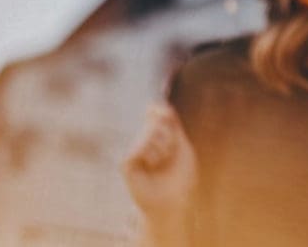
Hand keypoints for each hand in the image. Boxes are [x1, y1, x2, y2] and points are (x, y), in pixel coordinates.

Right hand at [123, 103, 197, 220]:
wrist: (174, 201)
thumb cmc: (180, 176)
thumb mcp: (181, 146)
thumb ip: (171, 125)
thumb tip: (155, 105)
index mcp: (158, 135)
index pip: (156, 113)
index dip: (161, 111)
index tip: (164, 114)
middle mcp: (144, 140)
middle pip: (157, 122)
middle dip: (170, 138)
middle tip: (170, 155)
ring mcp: (134, 151)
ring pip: (148, 134)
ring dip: (163, 150)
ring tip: (161, 164)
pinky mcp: (126, 163)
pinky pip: (137, 149)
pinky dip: (149, 157)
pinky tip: (150, 167)